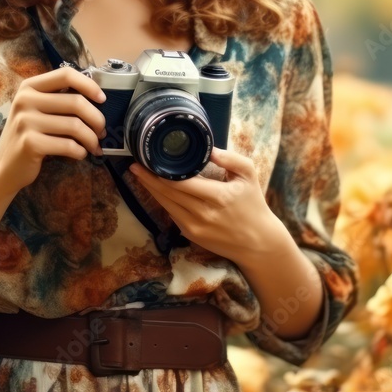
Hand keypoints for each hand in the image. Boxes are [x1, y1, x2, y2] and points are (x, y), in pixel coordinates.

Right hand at [0, 67, 106, 196]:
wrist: (4, 168)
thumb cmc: (29, 137)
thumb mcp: (37, 111)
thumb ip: (59, 100)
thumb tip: (98, 98)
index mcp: (29, 87)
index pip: (65, 74)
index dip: (89, 85)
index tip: (103, 99)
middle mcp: (25, 100)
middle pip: (76, 102)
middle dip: (96, 119)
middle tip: (102, 131)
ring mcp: (25, 121)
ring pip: (75, 126)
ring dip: (91, 138)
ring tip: (94, 146)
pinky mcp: (30, 143)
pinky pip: (68, 145)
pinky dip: (80, 151)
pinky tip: (80, 154)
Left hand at [128, 147, 285, 263]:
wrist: (258, 243)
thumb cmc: (253, 204)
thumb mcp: (249, 175)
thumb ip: (230, 158)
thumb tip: (208, 148)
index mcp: (218, 197)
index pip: (181, 183)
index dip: (160, 172)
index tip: (146, 160)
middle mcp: (203, 214)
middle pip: (167, 194)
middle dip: (148, 179)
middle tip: (134, 165)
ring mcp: (194, 227)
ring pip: (165, 205)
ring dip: (151, 190)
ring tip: (139, 174)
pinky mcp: (191, 235)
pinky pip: (172, 214)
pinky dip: (162, 201)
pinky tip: (155, 190)